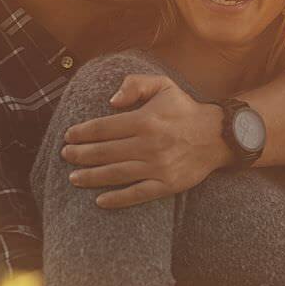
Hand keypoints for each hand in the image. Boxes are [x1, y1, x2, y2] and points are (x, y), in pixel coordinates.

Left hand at [61, 74, 230, 208]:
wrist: (218, 136)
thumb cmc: (185, 110)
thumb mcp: (163, 86)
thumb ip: (135, 85)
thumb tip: (112, 101)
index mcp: (145, 120)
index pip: (104, 127)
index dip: (83, 132)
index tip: (69, 135)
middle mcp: (149, 144)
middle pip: (105, 152)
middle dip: (81, 155)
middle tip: (66, 155)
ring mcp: (158, 167)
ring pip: (116, 174)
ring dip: (91, 177)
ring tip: (74, 178)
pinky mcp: (167, 184)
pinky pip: (137, 194)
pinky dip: (117, 199)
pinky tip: (100, 201)